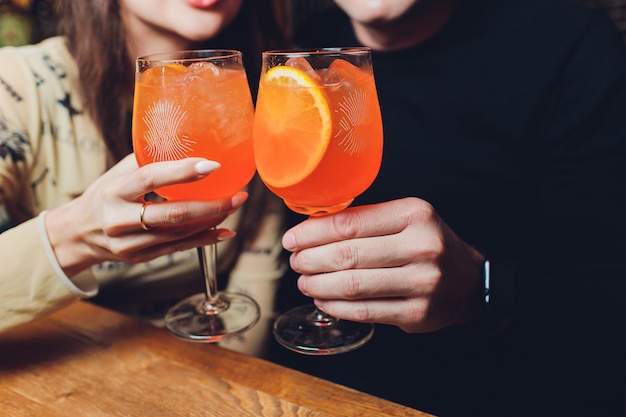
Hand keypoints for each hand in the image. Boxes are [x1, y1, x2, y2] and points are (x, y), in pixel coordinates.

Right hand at [46, 154, 246, 276]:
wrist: (77, 234)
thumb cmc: (104, 195)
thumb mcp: (117, 173)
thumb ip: (148, 161)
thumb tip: (188, 142)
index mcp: (114, 190)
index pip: (151, 178)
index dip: (183, 172)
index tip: (213, 165)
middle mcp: (120, 219)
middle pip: (173, 214)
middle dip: (212, 205)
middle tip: (238, 194)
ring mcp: (131, 243)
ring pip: (180, 234)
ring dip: (213, 220)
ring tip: (234, 205)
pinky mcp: (141, 257)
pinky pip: (179, 248)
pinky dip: (205, 239)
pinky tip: (225, 230)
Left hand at [282, 197, 485, 332]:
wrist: (469, 281)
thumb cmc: (427, 244)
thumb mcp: (406, 219)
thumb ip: (365, 220)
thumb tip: (312, 228)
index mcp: (415, 214)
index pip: (349, 223)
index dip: (312, 233)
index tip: (292, 239)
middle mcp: (421, 247)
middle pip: (348, 255)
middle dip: (310, 260)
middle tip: (294, 262)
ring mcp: (422, 283)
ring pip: (353, 286)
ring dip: (318, 285)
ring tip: (303, 282)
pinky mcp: (418, 314)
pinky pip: (365, 312)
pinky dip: (336, 307)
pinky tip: (322, 300)